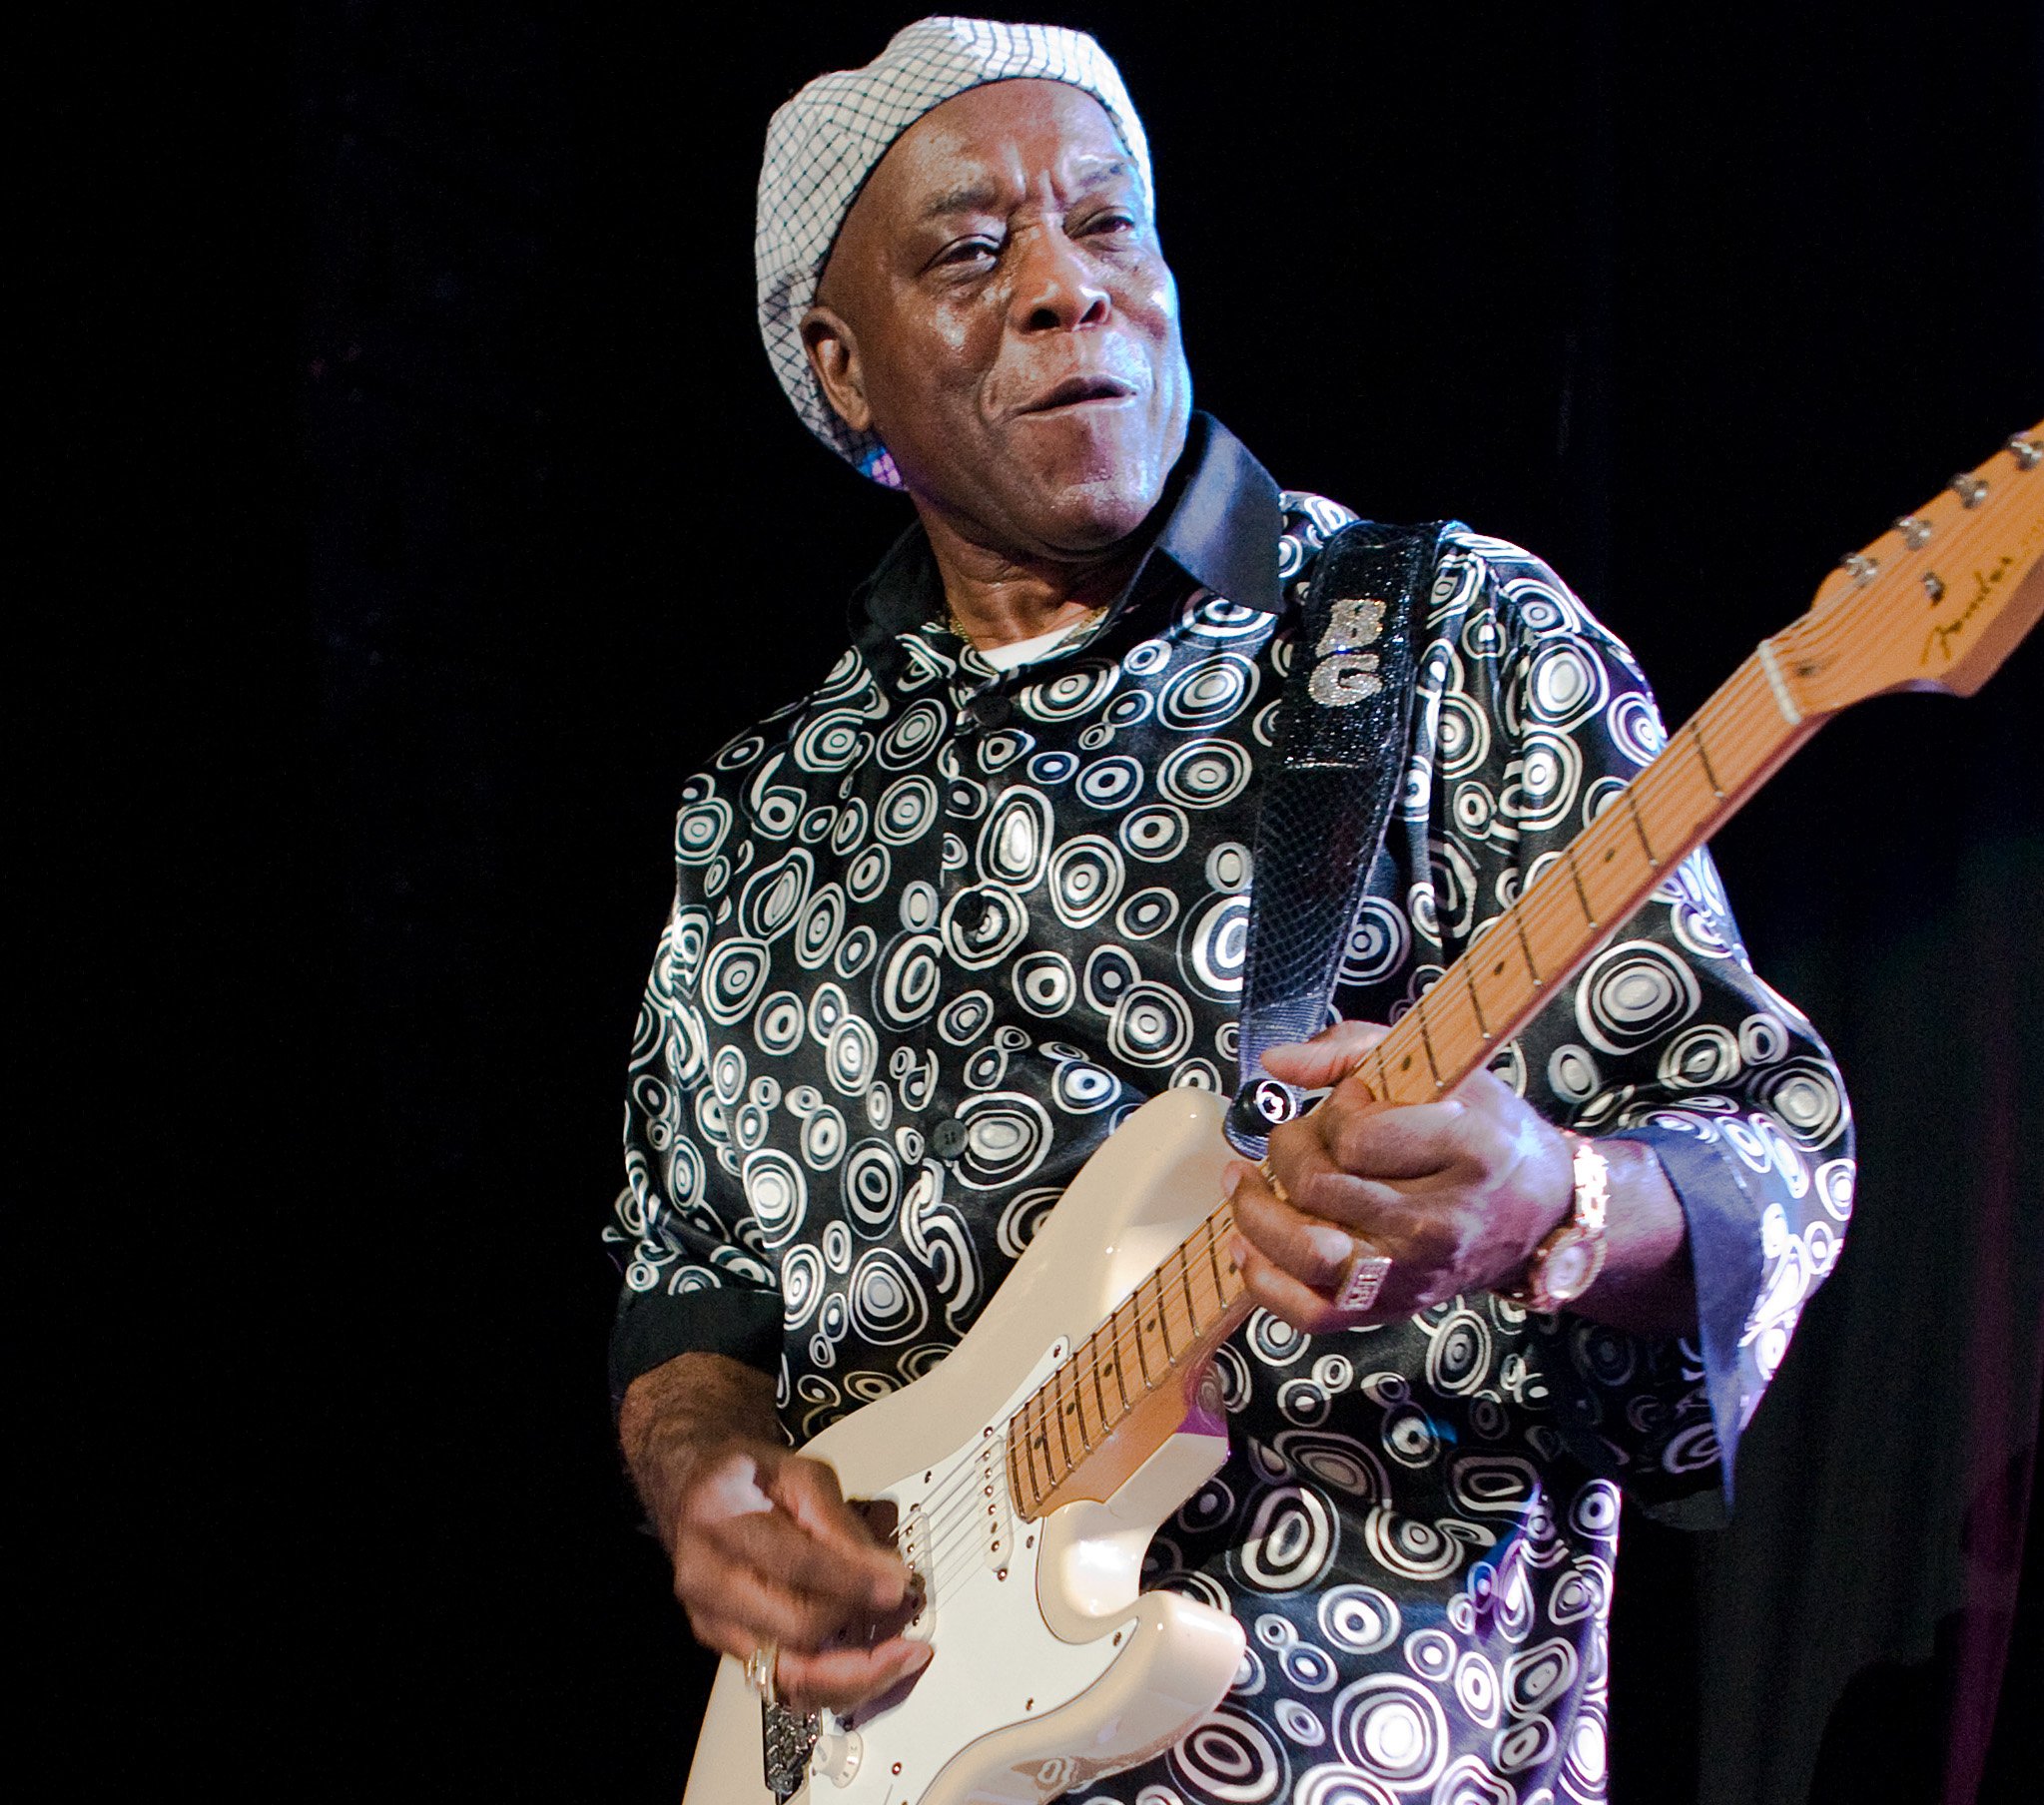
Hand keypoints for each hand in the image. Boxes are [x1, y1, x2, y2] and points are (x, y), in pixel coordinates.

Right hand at [622, 1356, 932, 1713]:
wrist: (696, 1492)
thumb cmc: (749, 1479)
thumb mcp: (801, 1476)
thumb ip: (841, 1525)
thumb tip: (887, 1574)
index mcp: (721, 1519)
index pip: (795, 1563)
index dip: (853, 1581)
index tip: (897, 1586)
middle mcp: (707, 1579)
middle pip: (794, 1628)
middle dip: (859, 1630)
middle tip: (905, 1624)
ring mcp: (712, 1621)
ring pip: (788, 1676)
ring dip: (852, 1676)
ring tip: (898, 1660)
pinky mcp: (725, 1648)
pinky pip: (783, 1685)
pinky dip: (831, 1684)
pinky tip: (868, 1668)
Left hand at [1225, 1020, 1574, 1333]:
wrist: (1539, 1210)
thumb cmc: (1489, 1133)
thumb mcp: (1444, 1068)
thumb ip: (1354, 1048)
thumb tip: (1278, 1062)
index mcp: (1465, 1155)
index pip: (1357, 1137)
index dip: (1334, 1110)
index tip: (1346, 1101)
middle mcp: (1439, 1223)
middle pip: (1320, 1189)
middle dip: (1287, 1151)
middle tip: (1296, 1135)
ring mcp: (1414, 1273)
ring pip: (1307, 1253)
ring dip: (1256, 1213)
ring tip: (1243, 1181)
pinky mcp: (1393, 1306)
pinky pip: (1312, 1312)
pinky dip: (1265, 1280)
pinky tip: (1246, 1243)